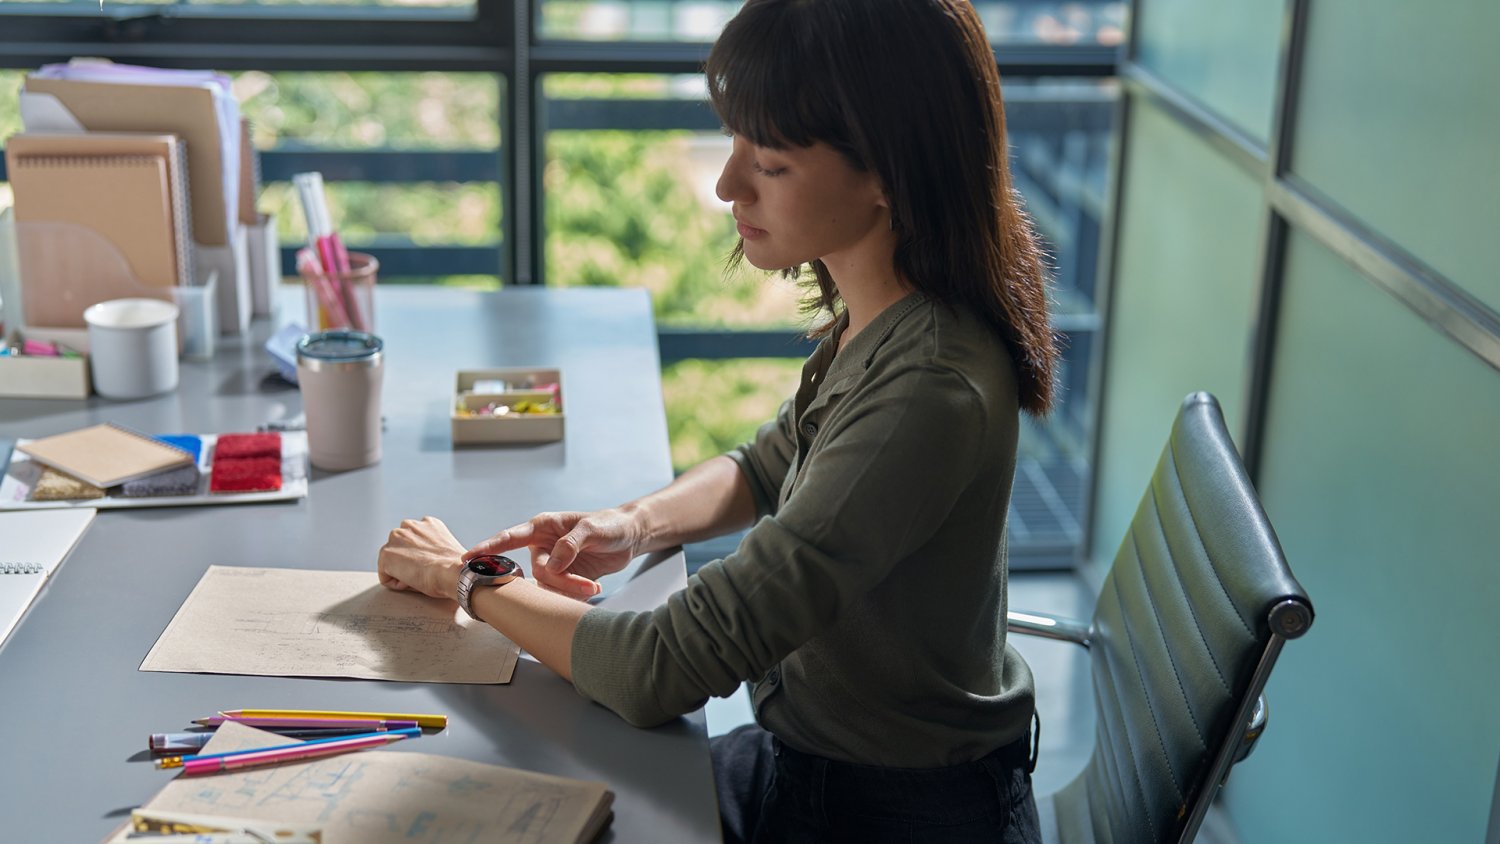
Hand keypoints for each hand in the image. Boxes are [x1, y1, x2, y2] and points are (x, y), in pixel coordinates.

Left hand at [378, 516, 466, 599]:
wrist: (452, 572)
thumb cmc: (455, 567)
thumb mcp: (446, 548)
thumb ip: (433, 547)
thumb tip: (425, 562)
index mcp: (427, 523)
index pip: (414, 541)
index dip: (422, 558)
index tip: (431, 566)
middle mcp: (409, 525)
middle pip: (401, 548)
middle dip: (408, 561)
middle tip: (424, 573)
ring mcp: (396, 538)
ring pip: (392, 561)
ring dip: (401, 571)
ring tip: (419, 577)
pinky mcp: (386, 554)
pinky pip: (385, 575)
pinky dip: (396, 583)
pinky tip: (412, 582)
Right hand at [466, 509, 643, 600]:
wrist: (629, 536)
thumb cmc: (609, 524)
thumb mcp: (591, 528)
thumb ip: (570, 544)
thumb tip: (553, 564)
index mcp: (542, 527)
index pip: (509, 537)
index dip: (487, 547)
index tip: (467, 558)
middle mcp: (543, 547)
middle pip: (538, 572)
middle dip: (562, 582)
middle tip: (587, 586)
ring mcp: (553, 564)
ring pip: (548, 587)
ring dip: (571, 590)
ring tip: (594, 587)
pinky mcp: (564, 578)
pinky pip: (559, 593)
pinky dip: (575, 595)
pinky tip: (591, 588)